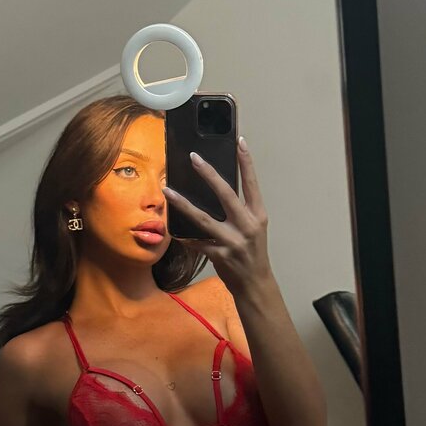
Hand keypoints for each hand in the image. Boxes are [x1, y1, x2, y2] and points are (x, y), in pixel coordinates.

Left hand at [162, 137, 271, 295]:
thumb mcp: (254, 229)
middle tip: (194, 157)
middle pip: (226, 195)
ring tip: (168, 191)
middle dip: (209, 174)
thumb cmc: (252, 253)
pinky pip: (196, 242)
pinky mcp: (219, 255)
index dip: (246, 162)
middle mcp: (247, 226)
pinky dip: (184, 237)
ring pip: (203, 218)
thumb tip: (218, 189)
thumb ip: (240, 211)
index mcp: (257, 216)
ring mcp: (232, 241)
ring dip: (183, 204)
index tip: (239, 141)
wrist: (255, 284)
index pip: (252, 184)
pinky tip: (173, 231)